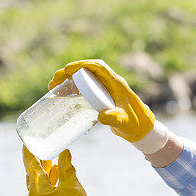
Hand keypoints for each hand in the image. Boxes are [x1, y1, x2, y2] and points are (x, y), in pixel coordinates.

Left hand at [23, 147, 104, 195]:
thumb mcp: (72, 184)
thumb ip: (66, 166)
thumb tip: (64, 152)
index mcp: (37, 189)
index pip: (30, 165)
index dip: (28, 152)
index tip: (26, 142)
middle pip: (32, 175)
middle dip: (38, 164)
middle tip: (44, 152)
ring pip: (36, 186)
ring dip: (44, 176)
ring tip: (53, 166)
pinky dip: (46, 187)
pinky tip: (56, 182)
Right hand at [48, 59, 167, 152]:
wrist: (141, 130)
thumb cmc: (135, 124)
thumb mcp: (124, 122)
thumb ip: (115, 119)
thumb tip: (102, 116)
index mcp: (116, 83)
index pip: (97, 67)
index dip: (81, 65)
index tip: (67, 70)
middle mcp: (110, 83)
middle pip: (87, 70)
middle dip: (69, 72)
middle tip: (54, 82)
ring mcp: (105, 89)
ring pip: (84, 79)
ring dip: (69, 80)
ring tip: (53, 88)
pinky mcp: (101, 97)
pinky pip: (85, 88)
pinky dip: (73, 89)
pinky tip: (63, 96)